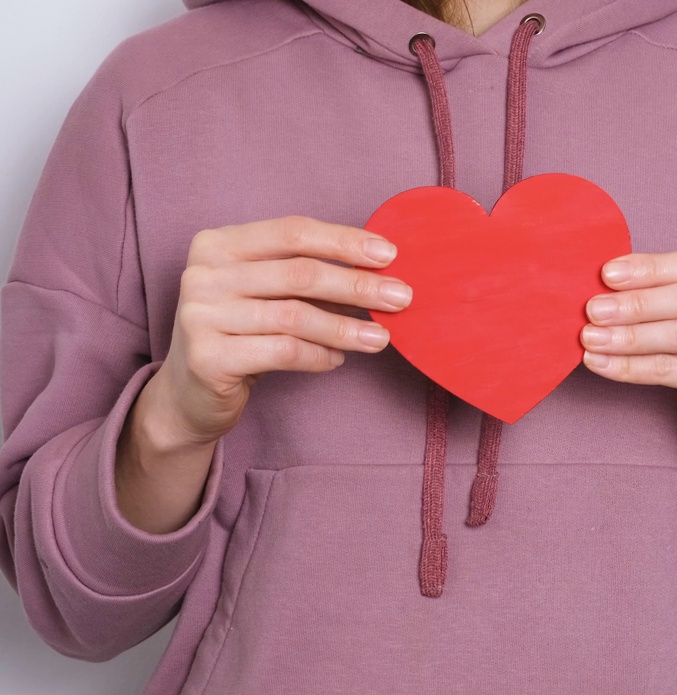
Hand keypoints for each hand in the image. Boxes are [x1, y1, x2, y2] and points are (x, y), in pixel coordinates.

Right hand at [152, 215, 412, 446]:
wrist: (189, 393)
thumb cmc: (241, 333)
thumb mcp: (265, 293)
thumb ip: (305, 275)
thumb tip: (379, 268)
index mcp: (218, 244)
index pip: (292, 233)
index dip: (343, 241)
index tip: (389, 254)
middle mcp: (203, 274)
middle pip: (299, 273)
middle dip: (358, 284)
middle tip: (401, 297)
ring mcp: (200, 316)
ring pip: (295, 316)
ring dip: (346, 327)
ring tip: (380, 338)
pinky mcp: (208, 358)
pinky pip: (283, 352)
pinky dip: (319, 356)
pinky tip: (337, 360)